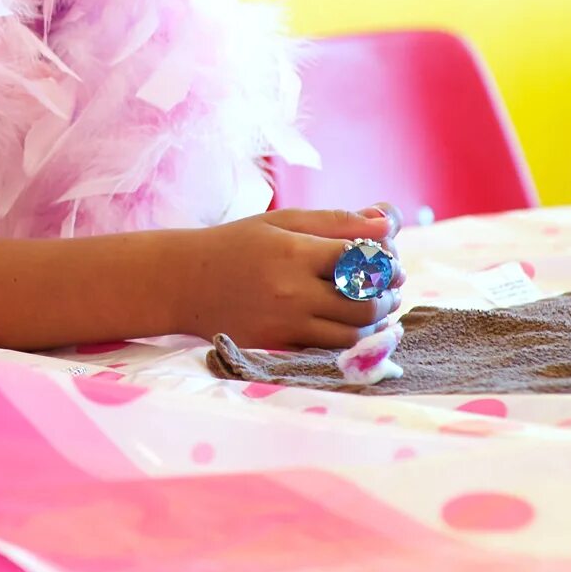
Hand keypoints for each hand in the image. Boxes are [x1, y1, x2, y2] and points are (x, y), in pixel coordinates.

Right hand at [176, 205, 404, 349]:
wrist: (180, 282)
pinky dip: (347, 340)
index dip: (384, 260)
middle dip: (387, 295)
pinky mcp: (275, 346)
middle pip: (365, 302)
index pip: (362, 259)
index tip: (387, 259)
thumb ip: (335, 221)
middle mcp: (291, 291)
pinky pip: (328, 350)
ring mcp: (283, 323)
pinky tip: (347, 324)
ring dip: (374, 322)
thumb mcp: (280, 222)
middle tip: (390, 287)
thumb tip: (388, 221)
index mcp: (293, 252)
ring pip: (353, 333)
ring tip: (372, 307)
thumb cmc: (235, 245)